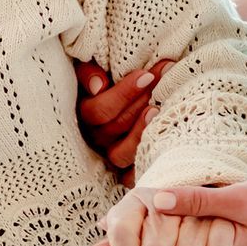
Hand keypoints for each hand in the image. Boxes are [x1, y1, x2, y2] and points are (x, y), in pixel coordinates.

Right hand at [73, 58, 174, 185]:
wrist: (138, 93)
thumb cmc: (113, 78)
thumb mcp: (96, 68)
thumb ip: (89, 71)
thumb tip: (99, 86)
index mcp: (85, 115)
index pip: (98, 111)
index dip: (122, 94)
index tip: (146, 75)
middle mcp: (95, 138)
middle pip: (113, 128)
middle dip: (139, 103)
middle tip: (162, 84)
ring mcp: (110, 156)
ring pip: (121, 154)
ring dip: (140, 131)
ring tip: (158, 110)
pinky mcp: (125, 172)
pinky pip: (131, 176)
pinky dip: (145, 162)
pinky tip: (160, 142)